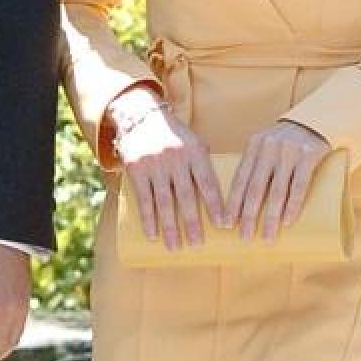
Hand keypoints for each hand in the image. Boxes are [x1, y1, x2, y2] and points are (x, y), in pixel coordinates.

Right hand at [110, 87, 226, 250]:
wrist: (139, 113)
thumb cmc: (173, 134)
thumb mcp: (192, 140)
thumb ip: (204, 164)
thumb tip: (223, 195)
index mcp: (194, 150)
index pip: (208, 181)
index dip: (215, 205)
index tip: (223, 226)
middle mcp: (175, 156)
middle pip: (186, 195)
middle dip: (192, 222)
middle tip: (197, 244)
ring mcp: (154, 163)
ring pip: (164, 200)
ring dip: (170, 226)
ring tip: (175, 247)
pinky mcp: (136, 168)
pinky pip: (144, 198)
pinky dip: (148, 218)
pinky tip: (153, 234)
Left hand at [227, 120, 330, 240]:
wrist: (316, 121)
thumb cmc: (286, 142)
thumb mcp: (266, 146)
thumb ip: (256, 165)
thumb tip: (242, 202)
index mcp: (254, 146)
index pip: (239, 178)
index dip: (232, 202)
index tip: (226, 224)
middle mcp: (268, 147)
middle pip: (255, 187)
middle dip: (248, 215)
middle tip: (244, 238)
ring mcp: (288, 151)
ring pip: (277, 190)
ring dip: (271, 217)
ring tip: (267, 237)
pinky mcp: (308, 155)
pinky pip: (299, 184)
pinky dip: (292, 205)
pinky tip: (287, 221)